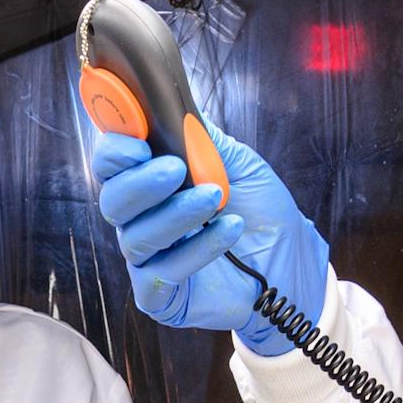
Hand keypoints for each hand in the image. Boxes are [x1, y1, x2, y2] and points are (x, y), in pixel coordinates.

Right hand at [91, 128, 327, 353]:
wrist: (292, 267)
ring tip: (214, 198)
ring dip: (175, 213)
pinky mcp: (160, 296)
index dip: (114, 149)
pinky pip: (161, 272)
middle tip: (174, 169)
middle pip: (112, 199)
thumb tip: (175, 106)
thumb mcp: (239, 165)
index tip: (138, 141)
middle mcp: (141, 220)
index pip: (110, 163)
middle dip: (140, 182)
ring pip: (135, 236)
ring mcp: (148, 260)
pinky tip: (227, 231)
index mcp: (149, 183)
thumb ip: (204, 138)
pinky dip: (195, 249)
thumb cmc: (263, 216)